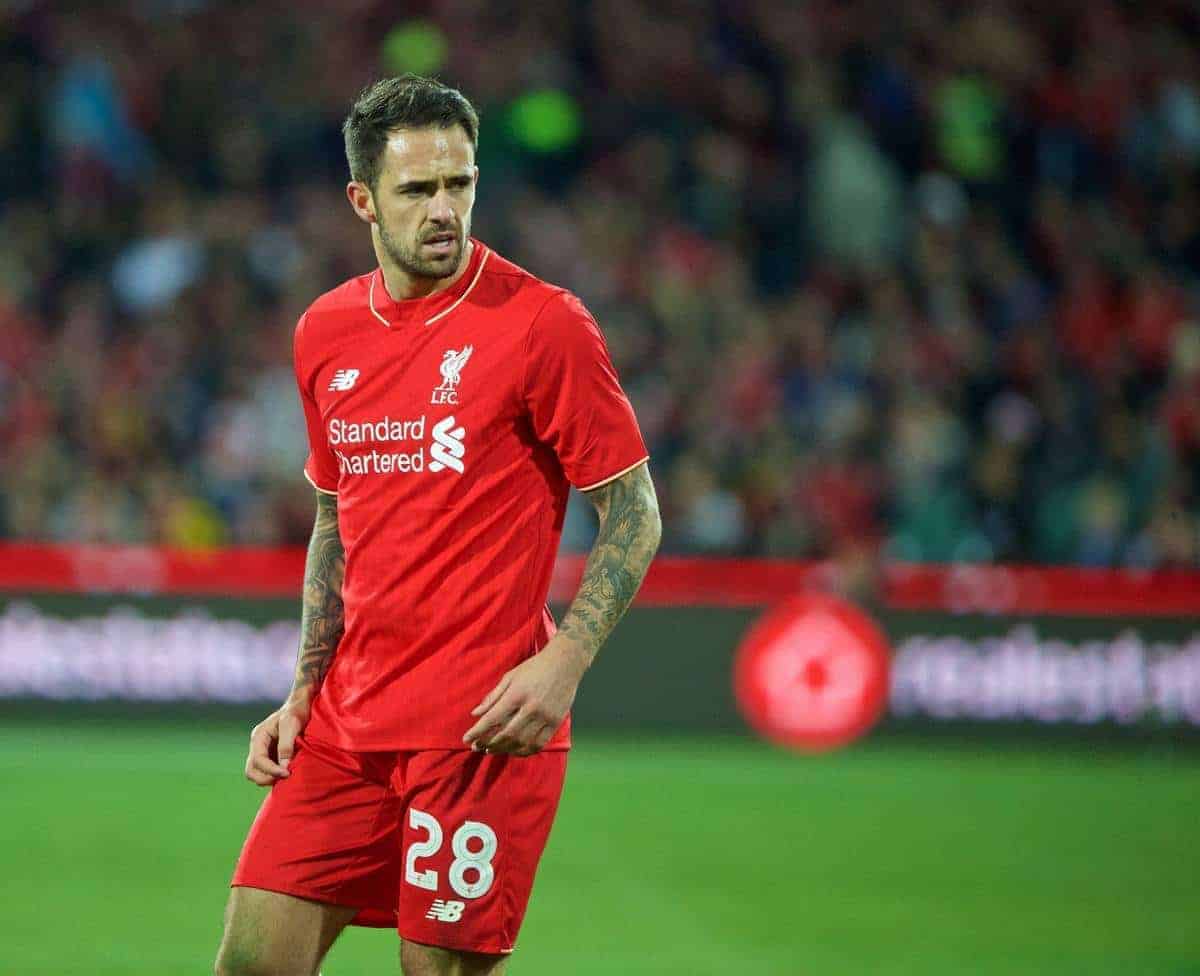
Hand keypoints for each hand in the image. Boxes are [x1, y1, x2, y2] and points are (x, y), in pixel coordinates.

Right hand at [244, 698, 309, 785]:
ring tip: (288, 776)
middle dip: (266, 778)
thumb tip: (284, 767)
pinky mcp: (272, 756)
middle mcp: (258, 746)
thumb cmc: (297, 711)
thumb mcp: (292, 724)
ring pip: (258, 774)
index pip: (258, 760)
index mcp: (259, 736)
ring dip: (271, 779)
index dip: (271, 770)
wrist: (302, 705)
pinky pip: (268, 772)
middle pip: (251, 771)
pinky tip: (289, 773)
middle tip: (286, 777)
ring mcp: (264, 752)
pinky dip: (275, 776)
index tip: (287, 773)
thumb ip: (286, 745)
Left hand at [463, 640, 588, 756]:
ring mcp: (545, 716)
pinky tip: (514, 751)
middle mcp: (531, 707)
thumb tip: (475, 713)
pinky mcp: (556, 722)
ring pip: (522, 742)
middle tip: (477, 747)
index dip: (477, 731)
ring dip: (505, 749)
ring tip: (492, 750)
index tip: (466, 739)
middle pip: (506, 734)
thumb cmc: (534, 668)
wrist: (565, 663)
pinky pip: (539, 744)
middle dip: (489, 743)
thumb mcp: (510, 676)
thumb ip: (493, 696)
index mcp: (517, 693)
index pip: (493, 718)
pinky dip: (524, 751)